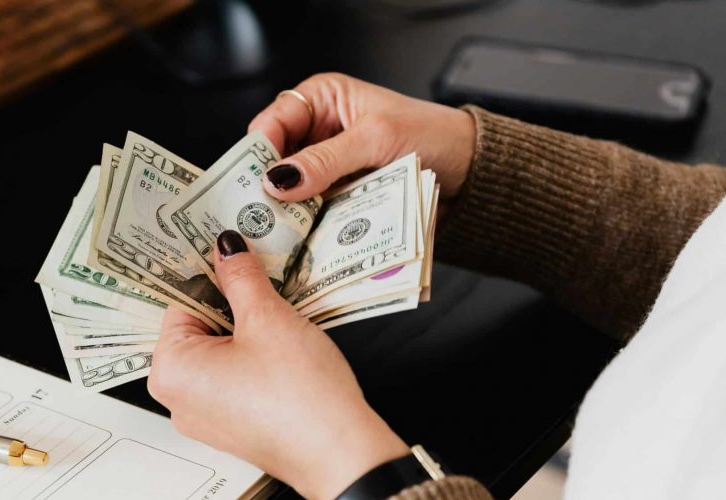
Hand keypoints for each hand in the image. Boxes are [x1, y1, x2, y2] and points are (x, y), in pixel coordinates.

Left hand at [148, 231, 409, 498]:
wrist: (341, 453)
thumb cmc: (301, 398)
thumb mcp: (268, 318)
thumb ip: (241, 277)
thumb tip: (227, 250)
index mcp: (170, 370)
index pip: (180, 301)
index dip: (211, 276)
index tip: (233, 257)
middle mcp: (179, 398)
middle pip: (198, 327)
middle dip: (231, 304)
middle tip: (263, 287)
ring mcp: (206, 415)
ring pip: (220, 351)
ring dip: (247, 330)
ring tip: (278, 322)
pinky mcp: (233, 424)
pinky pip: (233, 376)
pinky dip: (254, 357)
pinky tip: (282, 350)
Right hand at [250, 73, 475, 209]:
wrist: (470, 170)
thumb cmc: (432, 135)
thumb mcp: (374, 139)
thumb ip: (325, 159)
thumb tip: (278, 178)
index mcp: (322, 99)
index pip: (271, 122)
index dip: (258, 151)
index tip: (254, 181)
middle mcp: (319, 131)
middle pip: (275, 160)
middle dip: (270, 185)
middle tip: (262, 212)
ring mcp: (328, 166)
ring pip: (291, 190)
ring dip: (288, 209)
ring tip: (280, 230)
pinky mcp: (339, 195)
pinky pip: (312, 210)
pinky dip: (307, 223)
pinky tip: (302, 236)